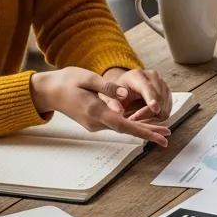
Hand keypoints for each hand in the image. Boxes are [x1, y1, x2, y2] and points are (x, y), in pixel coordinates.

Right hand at [29, 67, 170, 145]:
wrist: (49, 91)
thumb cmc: (67, 81)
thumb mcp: (87, 78)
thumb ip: (107, 87)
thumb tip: (125, 94)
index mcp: (95, 111)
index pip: (124, 124)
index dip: (143, 131)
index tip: (158, 136)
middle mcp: (96, 121)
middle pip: (126, 129)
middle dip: (148, 133)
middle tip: (167, 138)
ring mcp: (94, 123)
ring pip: (122, 127)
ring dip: (141, 129)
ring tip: (161, 130)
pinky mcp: (94, 120)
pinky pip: (116, 123)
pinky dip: (130, 124)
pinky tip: (142, 123)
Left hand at [102, 66, 172, 120]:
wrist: (124, 85)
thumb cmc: (116, 91)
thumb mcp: (107, 95)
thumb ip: (111, 102)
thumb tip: (118, 111)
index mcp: (138, 75)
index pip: (148, 88)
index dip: (151, 99)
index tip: (155, 108)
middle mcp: (153, 77)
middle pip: (158, 98)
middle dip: (148, 112)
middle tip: (134, 119)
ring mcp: (161, 83)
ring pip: (164, 105)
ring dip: (153, 116)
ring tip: (138, 118)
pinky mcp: (166, 92)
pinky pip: (167, 108)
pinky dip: (158, 115)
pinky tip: (146, 117)